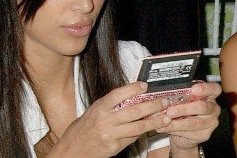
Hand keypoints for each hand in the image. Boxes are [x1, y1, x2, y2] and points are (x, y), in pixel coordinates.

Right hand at [51, 82, 170, 156]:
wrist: (70, 152)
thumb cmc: (80, 131)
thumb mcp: (92, 113)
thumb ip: (109, 106)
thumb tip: (130, 96)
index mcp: (98, 108)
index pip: (118, 94)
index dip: (133, 88)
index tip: (145, 85)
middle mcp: (105, 121)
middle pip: (134, 111)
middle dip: (152, 106)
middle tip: (163, 102)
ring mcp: (110, 135)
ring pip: (138, 127)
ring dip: (154, 122)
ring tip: (165, 117)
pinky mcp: (114, 147)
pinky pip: (132, 138)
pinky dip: (141, 133)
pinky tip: (149, 129)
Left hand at [155, 81, 221, 150]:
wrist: (183, 133)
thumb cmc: (183, 112)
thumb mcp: (182, 101)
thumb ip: (179, 98)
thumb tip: (165, 97)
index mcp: (210, 95)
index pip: (214, 89)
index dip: (205, 88)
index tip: (193, 89)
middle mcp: (214, 108)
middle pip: (202, 107)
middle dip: (184, 109)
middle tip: (170, 111)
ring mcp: (211, 123)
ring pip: (194, 123)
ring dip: (177, 123)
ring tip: (165, 121)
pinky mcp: (205, 135)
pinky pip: (190, 133)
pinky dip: (175, 130)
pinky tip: (166, 128)